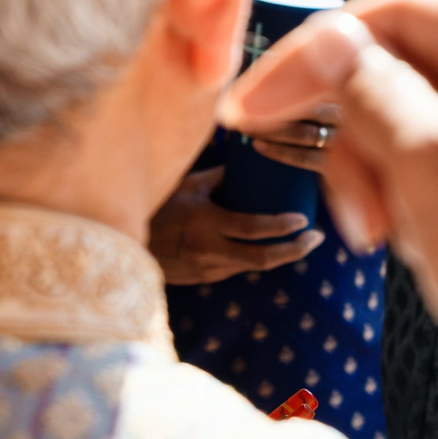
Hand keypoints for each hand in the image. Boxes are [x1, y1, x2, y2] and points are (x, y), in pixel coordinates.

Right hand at [148, 166, 322, 284]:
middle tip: (316, 237)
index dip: (282, 228)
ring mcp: (205, 268)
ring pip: (253, 267)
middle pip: (262, 259)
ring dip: (280, 256)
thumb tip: (251, 160)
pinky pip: (237, 269)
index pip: (253, 230)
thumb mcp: (188, 185)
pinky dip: (256, 259)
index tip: (304, 220)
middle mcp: (208, 250)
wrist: (121, 243)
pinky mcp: (202, 278)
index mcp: (205, 222)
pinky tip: (270, 248)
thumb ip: (220, 176)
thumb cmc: (157, 204)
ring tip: (302, 242)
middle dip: (295, 250)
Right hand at [219, 0, 437, 438]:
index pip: (397, 11)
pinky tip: (435, 262)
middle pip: (406, 75)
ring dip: (387, 188)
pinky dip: (423, 219)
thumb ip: (372, 93)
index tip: (246, 117)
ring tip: (403, 250)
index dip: (316, 54)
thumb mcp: (434, 163)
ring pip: (423, 140)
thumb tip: (332, 38)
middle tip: (360, 222)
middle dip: (359, 142)